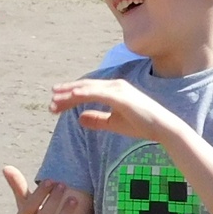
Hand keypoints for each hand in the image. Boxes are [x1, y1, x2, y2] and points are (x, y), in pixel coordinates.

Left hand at [48, 75, 175, 143]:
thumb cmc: (140, 125)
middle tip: (50, 101)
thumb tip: (79, 118)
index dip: (69, 97)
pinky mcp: (121, 96)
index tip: (55, 105)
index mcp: (113, 90)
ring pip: (88, 88)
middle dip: (66, 94)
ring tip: (55, 100)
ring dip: (70, 94)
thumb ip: (97, 119)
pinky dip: (85, 93)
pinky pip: (99, 92)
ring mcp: (118, 89)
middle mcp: (114, 85)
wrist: (161, 128)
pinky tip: (73, 96)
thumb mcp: (113, 123)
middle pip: (84, 87)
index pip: (86, 91)